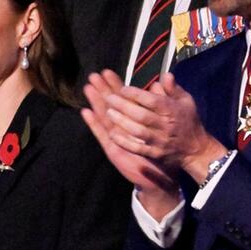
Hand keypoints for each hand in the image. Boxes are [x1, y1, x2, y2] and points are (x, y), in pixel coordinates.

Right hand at [81, 70, 176, 192]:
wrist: (160, 177)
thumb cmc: (163, 151)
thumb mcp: (164, 127)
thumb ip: (162, 105)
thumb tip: (159, 84)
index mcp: (135, 120)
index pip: (124, 99)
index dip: (116, 85)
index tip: (108, 72)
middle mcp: (123, 127)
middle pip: (111, 105)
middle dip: (103, 89)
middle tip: (94, 74)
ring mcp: (116, 137)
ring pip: (104, 116)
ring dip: (96, 102)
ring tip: (88, 87)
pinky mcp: (113, 149)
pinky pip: (102, 135)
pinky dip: (94, 124)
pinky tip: (85, 112)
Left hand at [101, 72, 224, 181]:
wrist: (196, 150)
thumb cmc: (189, 122)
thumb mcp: (186, 101)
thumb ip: (174, 88)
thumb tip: (165, 75)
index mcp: (172, 111)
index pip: (152, 101)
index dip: (136, 94)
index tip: (122, 89)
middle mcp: (165, 125)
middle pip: (141, 115)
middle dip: (123, 106)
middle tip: (108, 98)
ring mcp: (159, 141)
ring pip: (137, 131)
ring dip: (121, 122)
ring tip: (107, 112)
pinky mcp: (154, 154)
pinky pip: (137, 148)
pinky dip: (124, 142)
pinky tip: (112, 134)